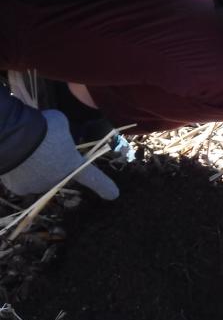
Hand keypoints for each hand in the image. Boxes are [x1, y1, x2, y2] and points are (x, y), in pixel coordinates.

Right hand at [0, 110, 118, 199]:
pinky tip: (13, 155)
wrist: (10, 137)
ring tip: (24, 146)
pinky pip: (20, 178)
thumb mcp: (59, 124)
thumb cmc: (41, 128)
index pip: (94, 178)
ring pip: (37, 175)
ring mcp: (38, 186)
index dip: (104, 186)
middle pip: (57, 172)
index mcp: (73, 165)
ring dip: (33, 165)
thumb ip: (62, 133)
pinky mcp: (18, 188)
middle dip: (51, 161)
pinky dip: (17, 169)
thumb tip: (55, 135)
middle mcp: (58, 180)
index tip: (114, 195)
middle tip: (41, 144)